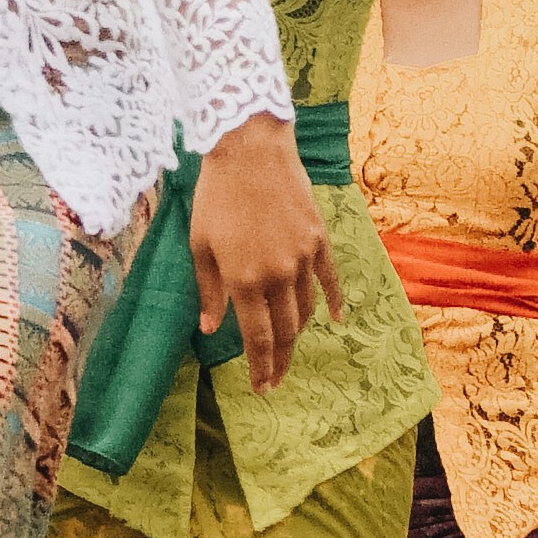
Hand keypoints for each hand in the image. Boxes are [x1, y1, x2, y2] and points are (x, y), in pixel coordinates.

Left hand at [188, 114, 338, 391]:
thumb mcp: (200, 244)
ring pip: (306, 309)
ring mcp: (303, 257)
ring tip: (289, 348)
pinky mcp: (318, 239)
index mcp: (244, 279)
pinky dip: (334, 302)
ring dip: (298, 334)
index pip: (258, 338)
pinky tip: (336, 318)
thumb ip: (209, 291)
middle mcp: (278, 274)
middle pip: (286, 331)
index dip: (260, 368)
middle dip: (279, 361)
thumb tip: (210, 330)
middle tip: (274, 380)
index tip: (261, 388)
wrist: (250, 148)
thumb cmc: (216, 194)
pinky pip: (329, 279)